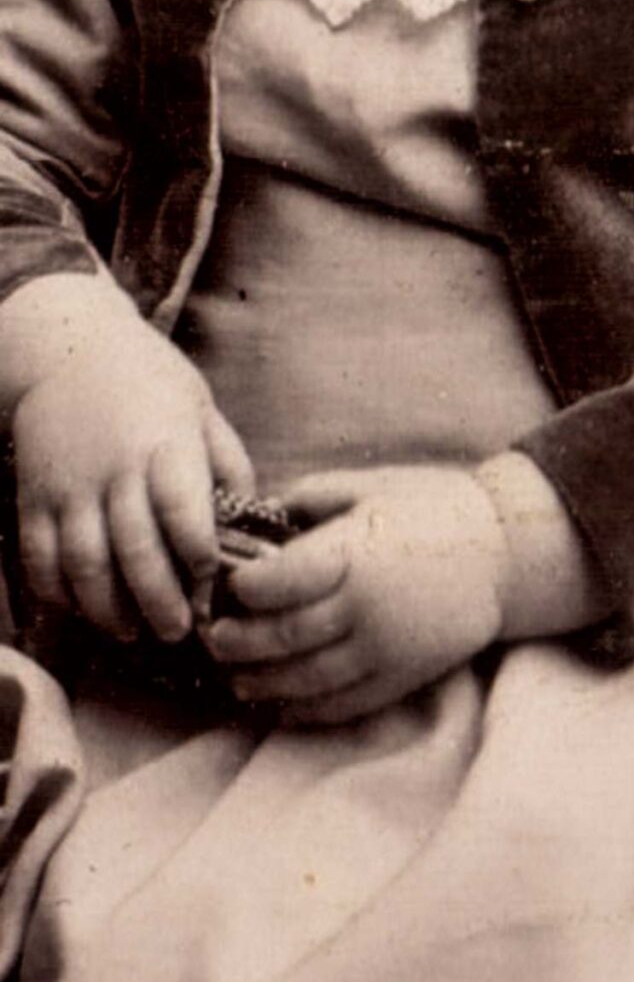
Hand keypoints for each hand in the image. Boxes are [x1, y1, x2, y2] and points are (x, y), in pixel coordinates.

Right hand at [4, 277, 254, 642]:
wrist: (67, 349)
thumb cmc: (149, 378)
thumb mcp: (201, 407)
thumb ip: (226, 462)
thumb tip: (251, 515)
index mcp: (167, 445)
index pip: (185, 514)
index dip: (199, 560)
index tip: (211, 590)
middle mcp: (116, 469)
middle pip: (136, 551)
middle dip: (159, 602)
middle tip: (176, 632)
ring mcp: (70, 486)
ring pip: (85, 564)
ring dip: (108, 608)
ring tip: (131, 631)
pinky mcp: (33, 497)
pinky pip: (40, 557)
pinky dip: (57, 591)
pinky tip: (81, 608)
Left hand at [204, 465, 508, 723]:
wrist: (506, 550)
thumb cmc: (435, 507)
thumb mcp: (373, 486)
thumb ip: (312, 498)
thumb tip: (259, 515)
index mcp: (356, 553)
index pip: (277, 582)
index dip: (241, 589)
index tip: (226, 587)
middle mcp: (366, 606)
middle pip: (281, 636)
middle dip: (237, 642)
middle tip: (214, 639)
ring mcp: (385, 647)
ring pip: (305, 678)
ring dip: (260, 682)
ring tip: (235, 678)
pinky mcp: (403, 676)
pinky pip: (343, 704)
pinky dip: (303, 710)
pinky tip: (278, 703)